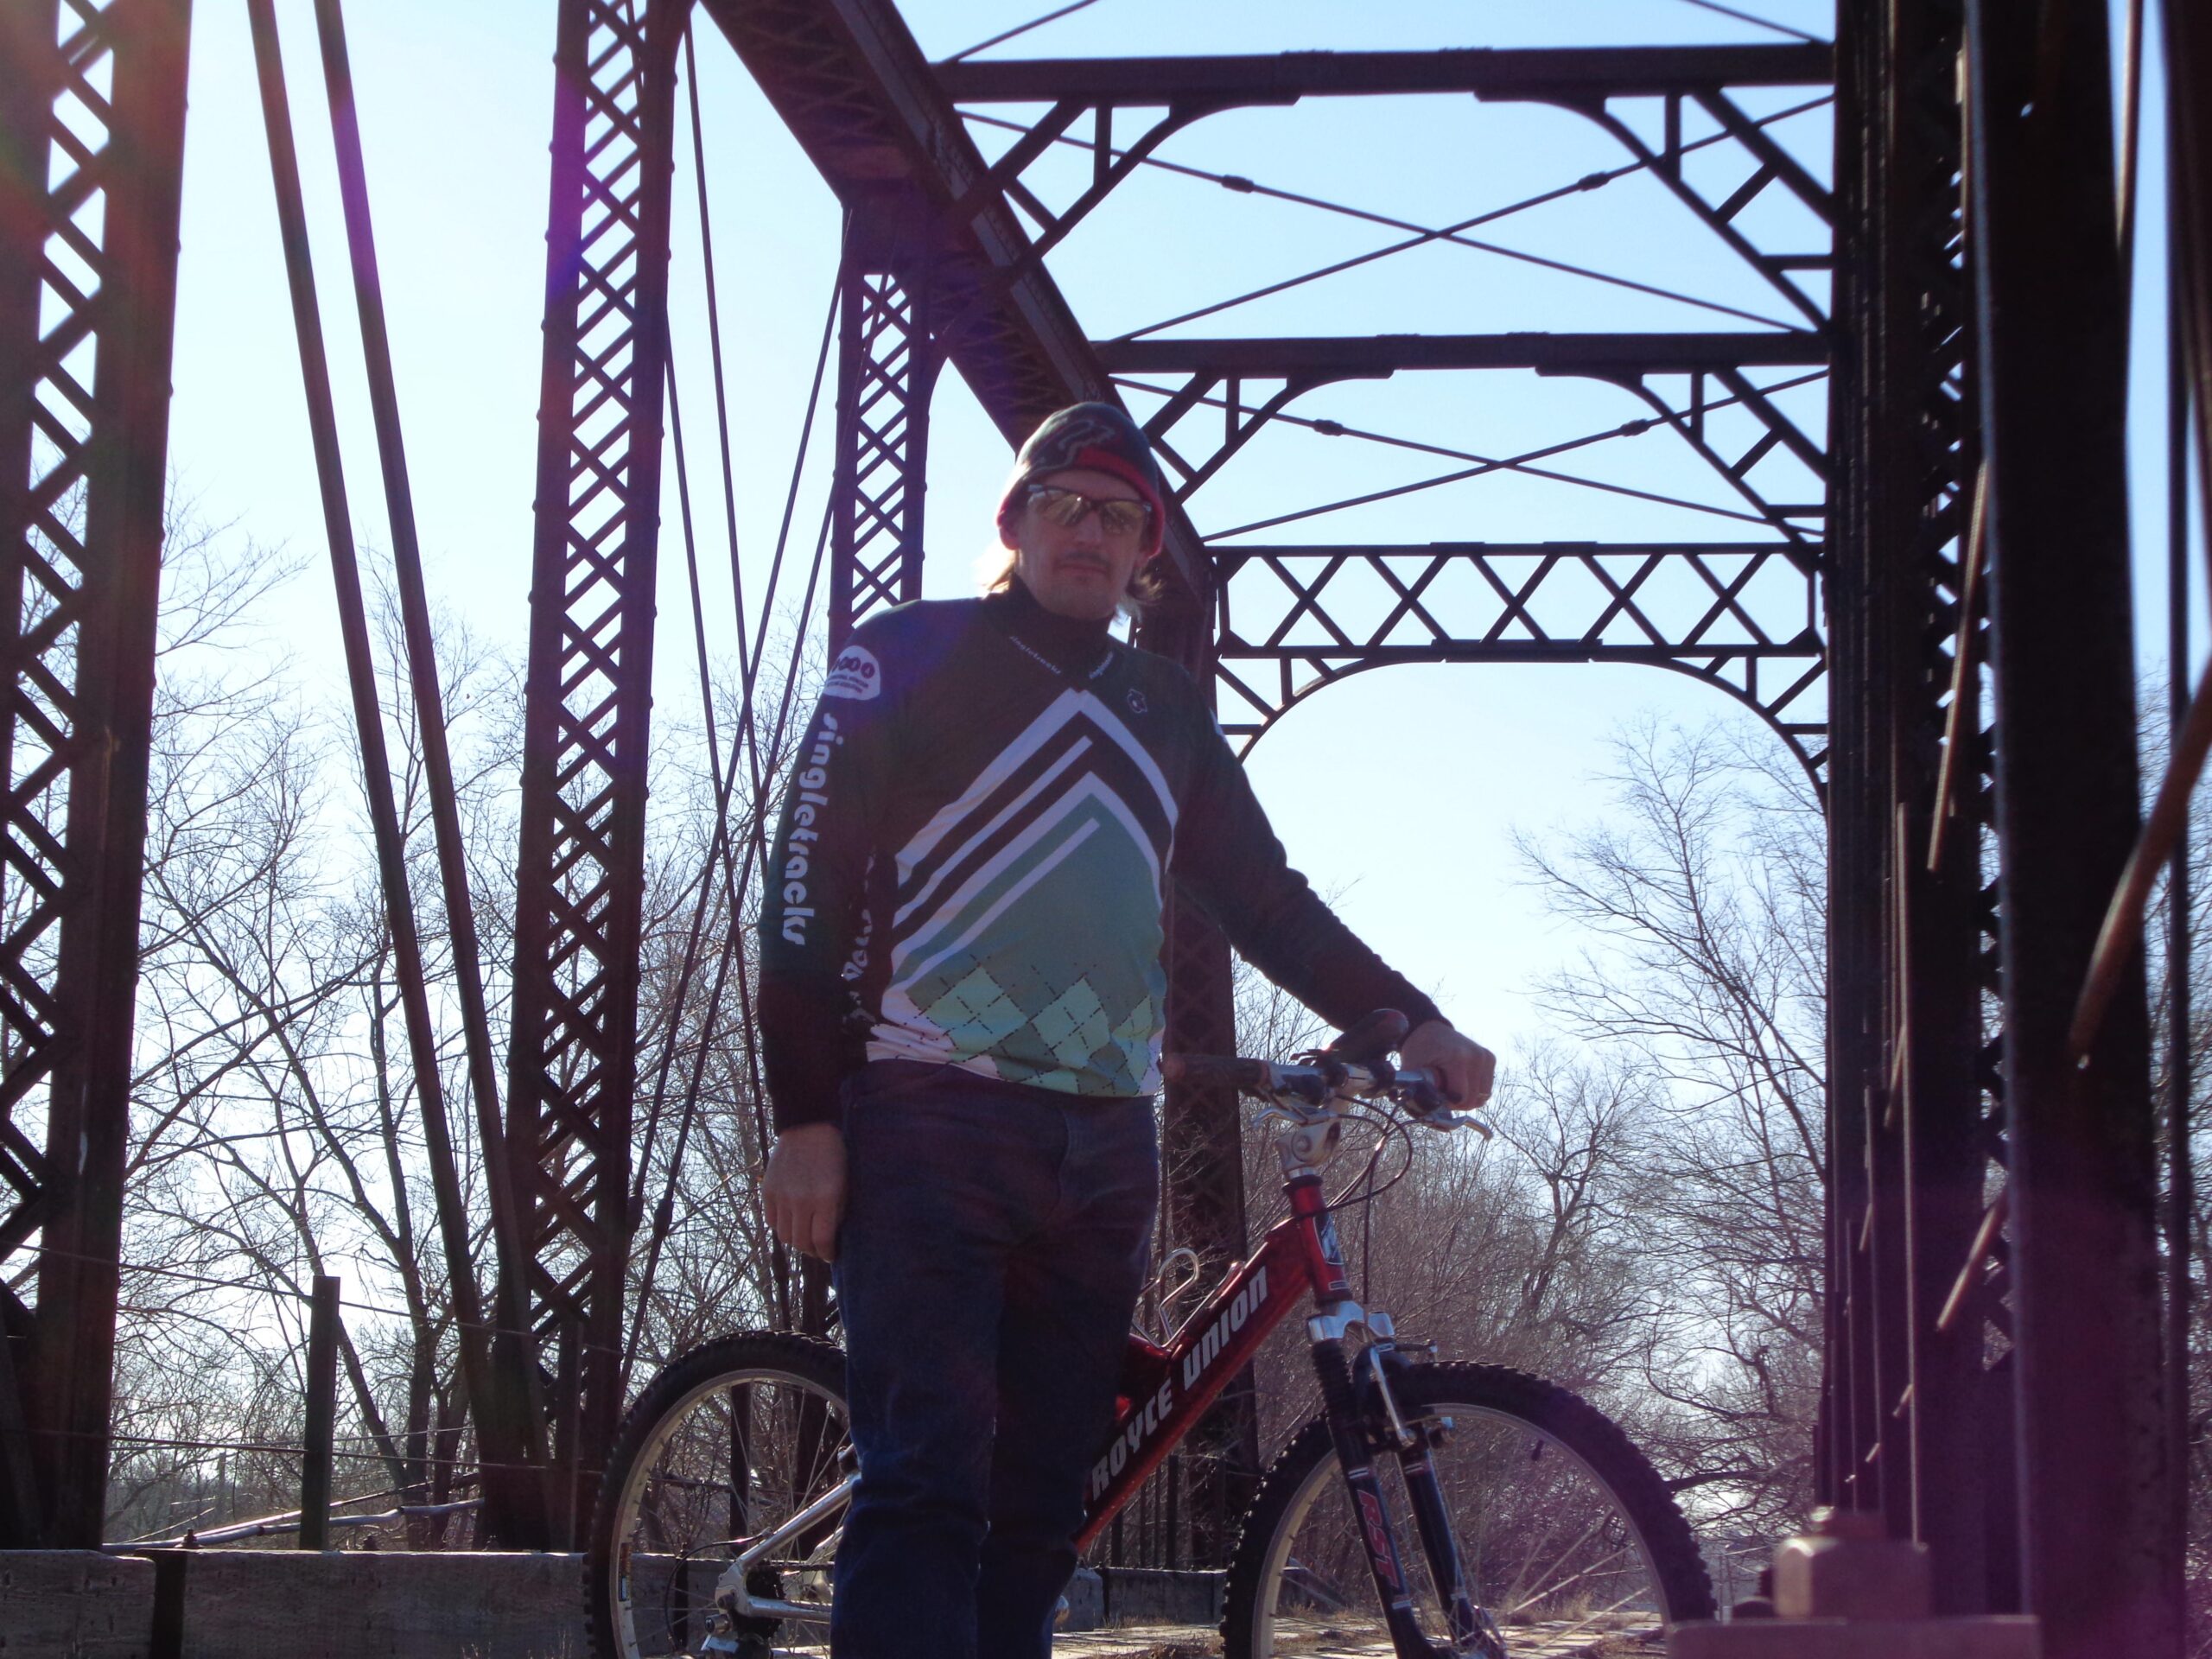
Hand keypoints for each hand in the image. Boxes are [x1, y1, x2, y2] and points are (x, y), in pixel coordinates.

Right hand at [763, 1123, 845, 1262]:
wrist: (808, 1129)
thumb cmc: (833, 1157)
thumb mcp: (844, 1185)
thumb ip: (836, 1213)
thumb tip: (831, 1239)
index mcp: (825, 1199)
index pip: (822, 1240)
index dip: (827, 1253)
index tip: (830, 1255)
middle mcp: (801, 1201)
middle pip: (801, 1243)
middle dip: (812, 1250)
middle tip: (818, 1248)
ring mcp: (782, 1196)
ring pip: (784, 1236)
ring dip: (795, 1240)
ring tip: (804, 1234)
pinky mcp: (768, 1191)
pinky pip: (772, 1221)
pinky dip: (781, 1226)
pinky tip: (791, 1220)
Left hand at [1400, 1020, 1495, 1109]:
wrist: (1429, 1029)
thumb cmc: (1419, 1050)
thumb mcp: (1412, 1070)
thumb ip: (1419, 1092)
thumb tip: (1428, 1111)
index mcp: (1458, 1058)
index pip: (1461, 1098)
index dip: (1448, 1103)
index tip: (1437, 1096)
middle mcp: (1477, 1056)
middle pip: (1474, 1100)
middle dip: (1458, 1102)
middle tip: (1443, 1092)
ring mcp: (1485, 1057)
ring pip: (1483, 1096)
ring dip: (1467, 1097)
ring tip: (1452, 1085)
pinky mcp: (1490, 1058)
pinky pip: (1486, 1088)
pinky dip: (1474, 1090)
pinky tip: (1461, 1080)